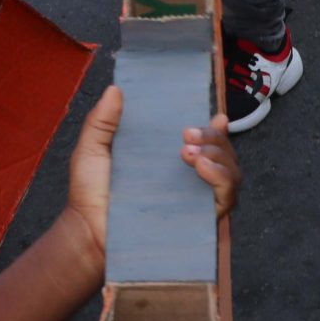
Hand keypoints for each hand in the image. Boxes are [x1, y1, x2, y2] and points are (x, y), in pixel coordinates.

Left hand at [59, 85, 242, 263]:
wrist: (89, 231)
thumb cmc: (89, 193)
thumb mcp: (93, 149)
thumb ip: (102, 120)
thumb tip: (115, 89)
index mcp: (168, 157)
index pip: (204, 139)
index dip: (217, 127)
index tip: (216, 115)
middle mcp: (187, 176)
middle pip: (222, 151)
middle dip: (213, 137)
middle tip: (187, 134)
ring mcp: (195, 197)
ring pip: (231, 171)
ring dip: (219, 155)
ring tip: (191, 154)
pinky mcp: (200, 218)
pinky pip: (226, 197)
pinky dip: (221, 179)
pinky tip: (202, 169)